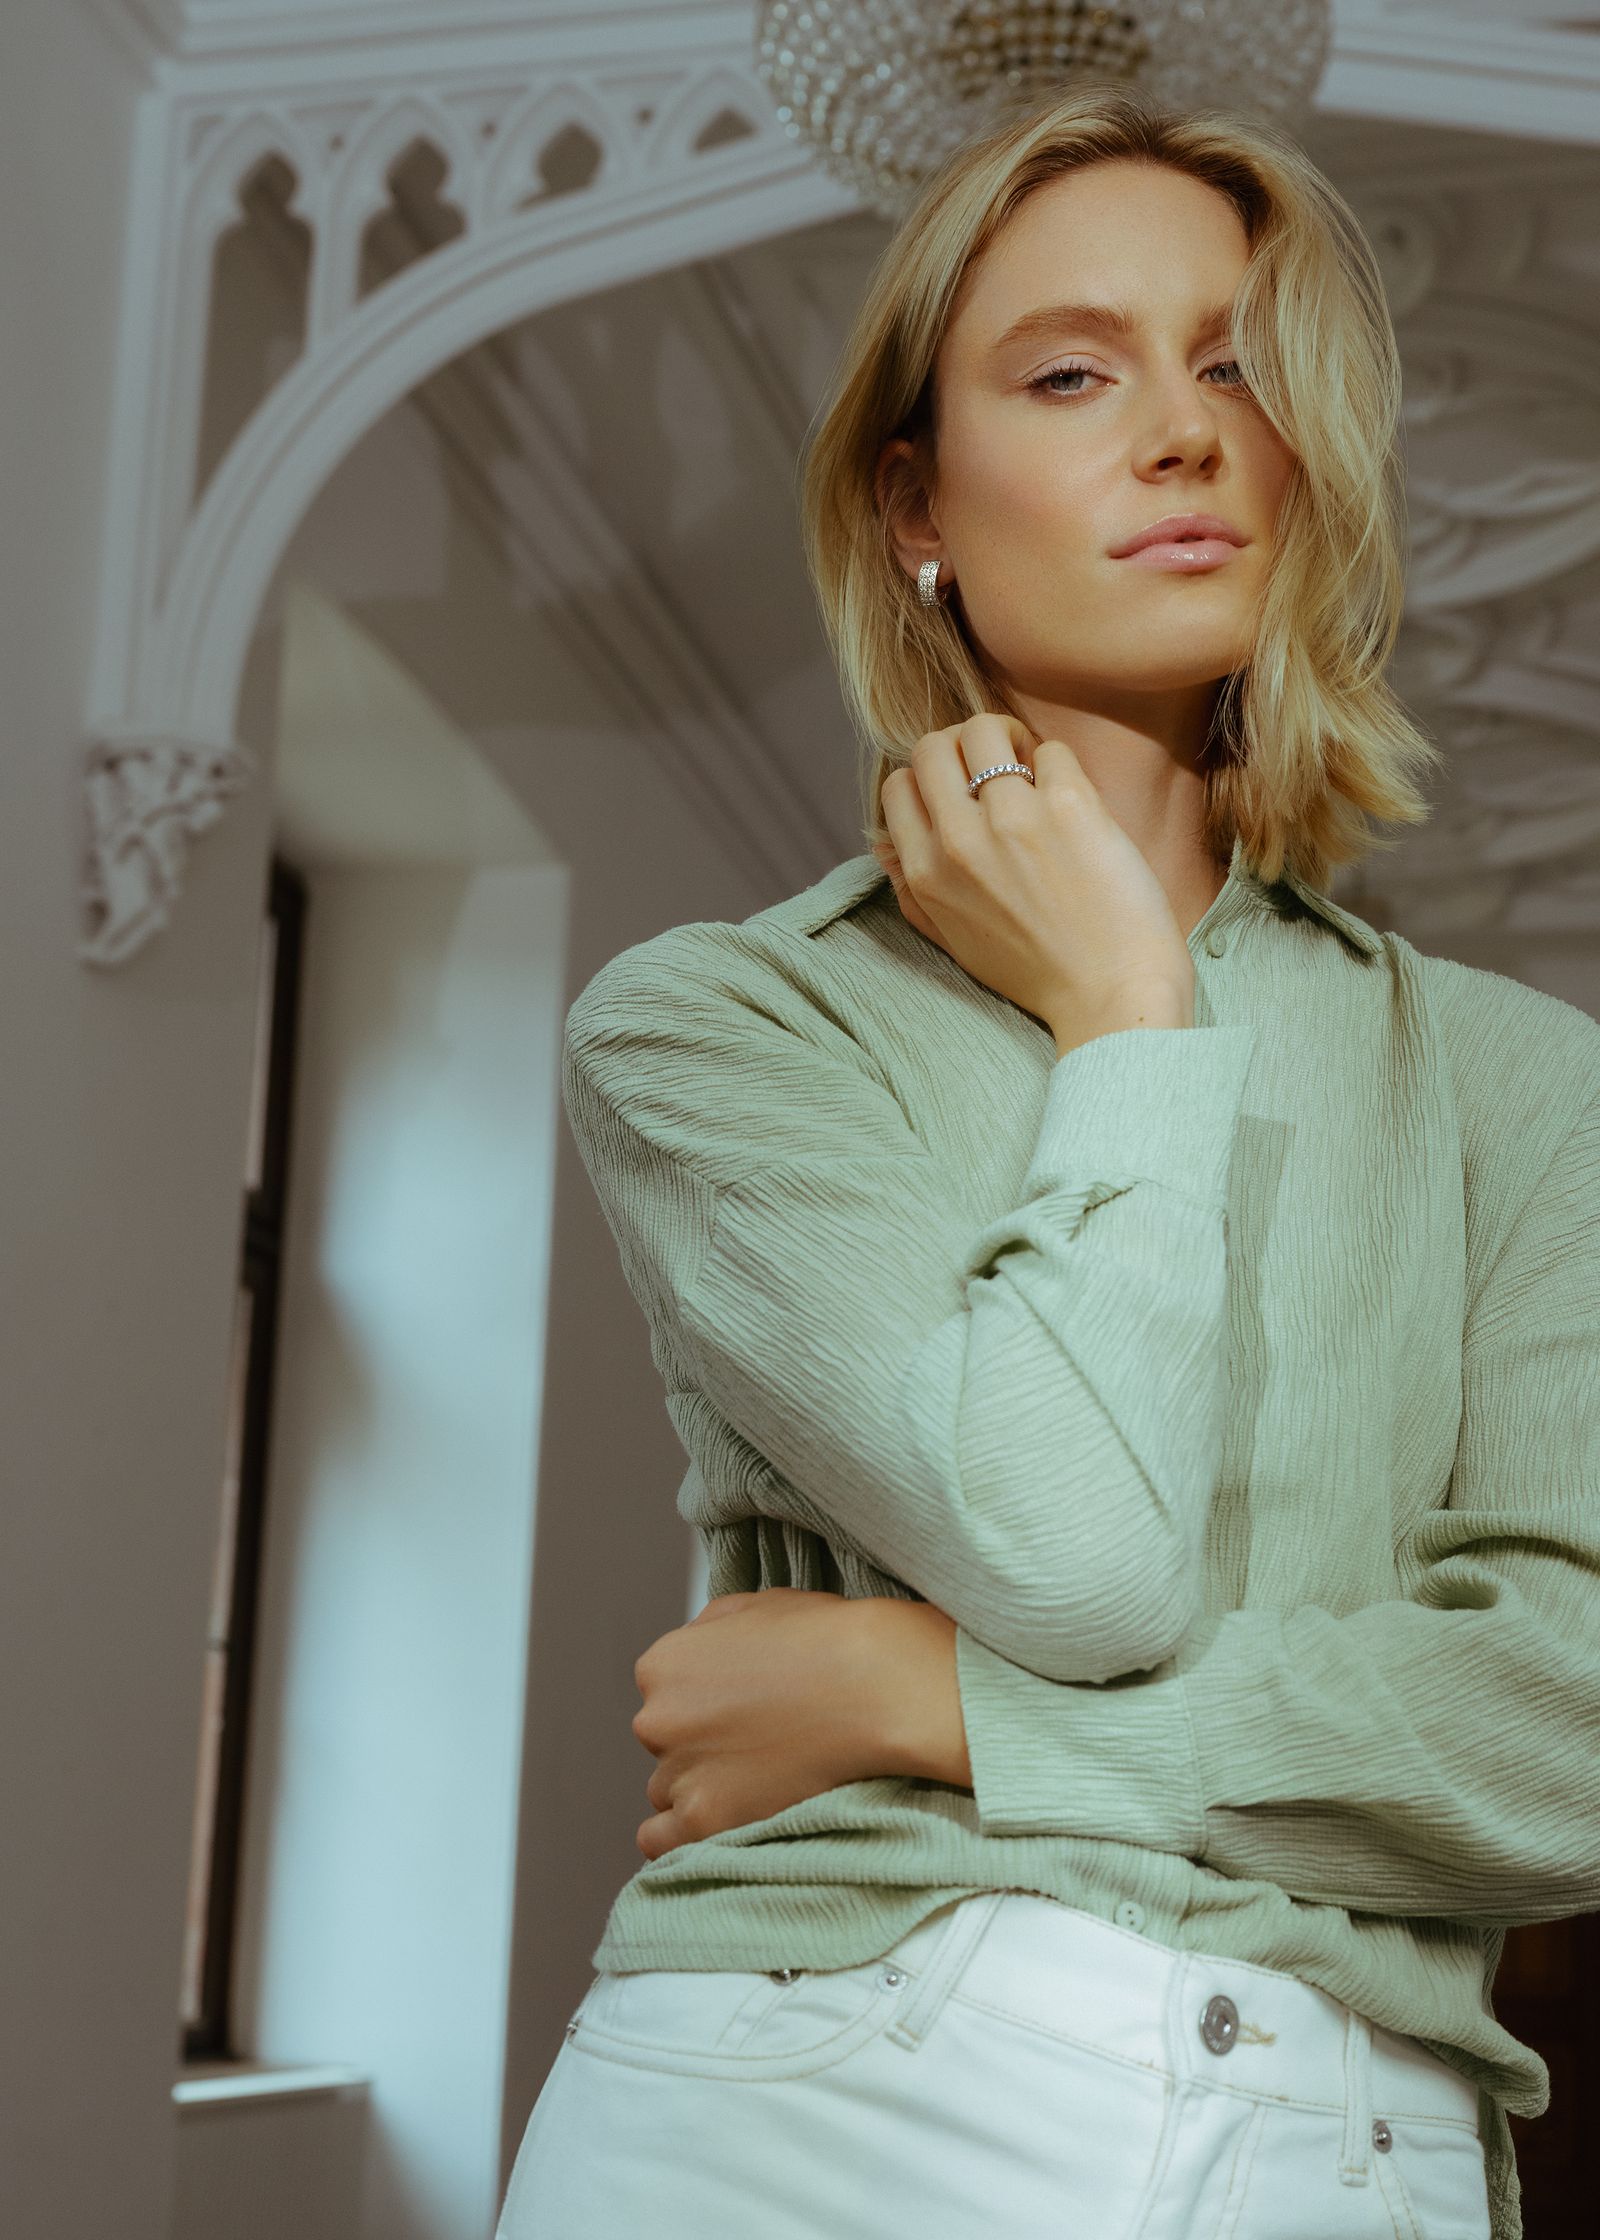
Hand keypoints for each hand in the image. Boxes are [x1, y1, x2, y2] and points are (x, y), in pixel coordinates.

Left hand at [631, 1589, 902, 1860]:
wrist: (875, 1687)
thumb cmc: (827, 1642)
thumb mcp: (755, 1607)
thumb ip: (708, 1634)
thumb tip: (698, 1654)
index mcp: (664, 1665)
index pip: (664, 1694)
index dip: (705, 1701)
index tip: (741, 1709)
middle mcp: (657, 1719)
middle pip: (666, 1743)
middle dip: (702, 1744)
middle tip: (758, 1742)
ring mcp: (678, 1773)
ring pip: (669, 1791)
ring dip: (703, 1787)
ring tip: (759, 1779)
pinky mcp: (702, 1820)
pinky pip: (660, 1842)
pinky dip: (683, 1837)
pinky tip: (719, 1822)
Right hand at [872, 713, 1194, 1052]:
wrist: (1111, 996)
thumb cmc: (1038, 974)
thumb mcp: (953, 941)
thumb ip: (913, 892)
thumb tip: (883, 844)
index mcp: (927, 872)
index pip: (901, 784)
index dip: (932, 781)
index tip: (963, 794)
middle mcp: (960, 839)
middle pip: (934, 744)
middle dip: (963, 747)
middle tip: (998, 768)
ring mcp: (1013, 817)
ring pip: (988, 730)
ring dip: (1012, 741)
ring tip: (1034, 769)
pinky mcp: (1068, 805)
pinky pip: (1051, 748)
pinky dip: (1060, 764)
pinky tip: (1074, 799)